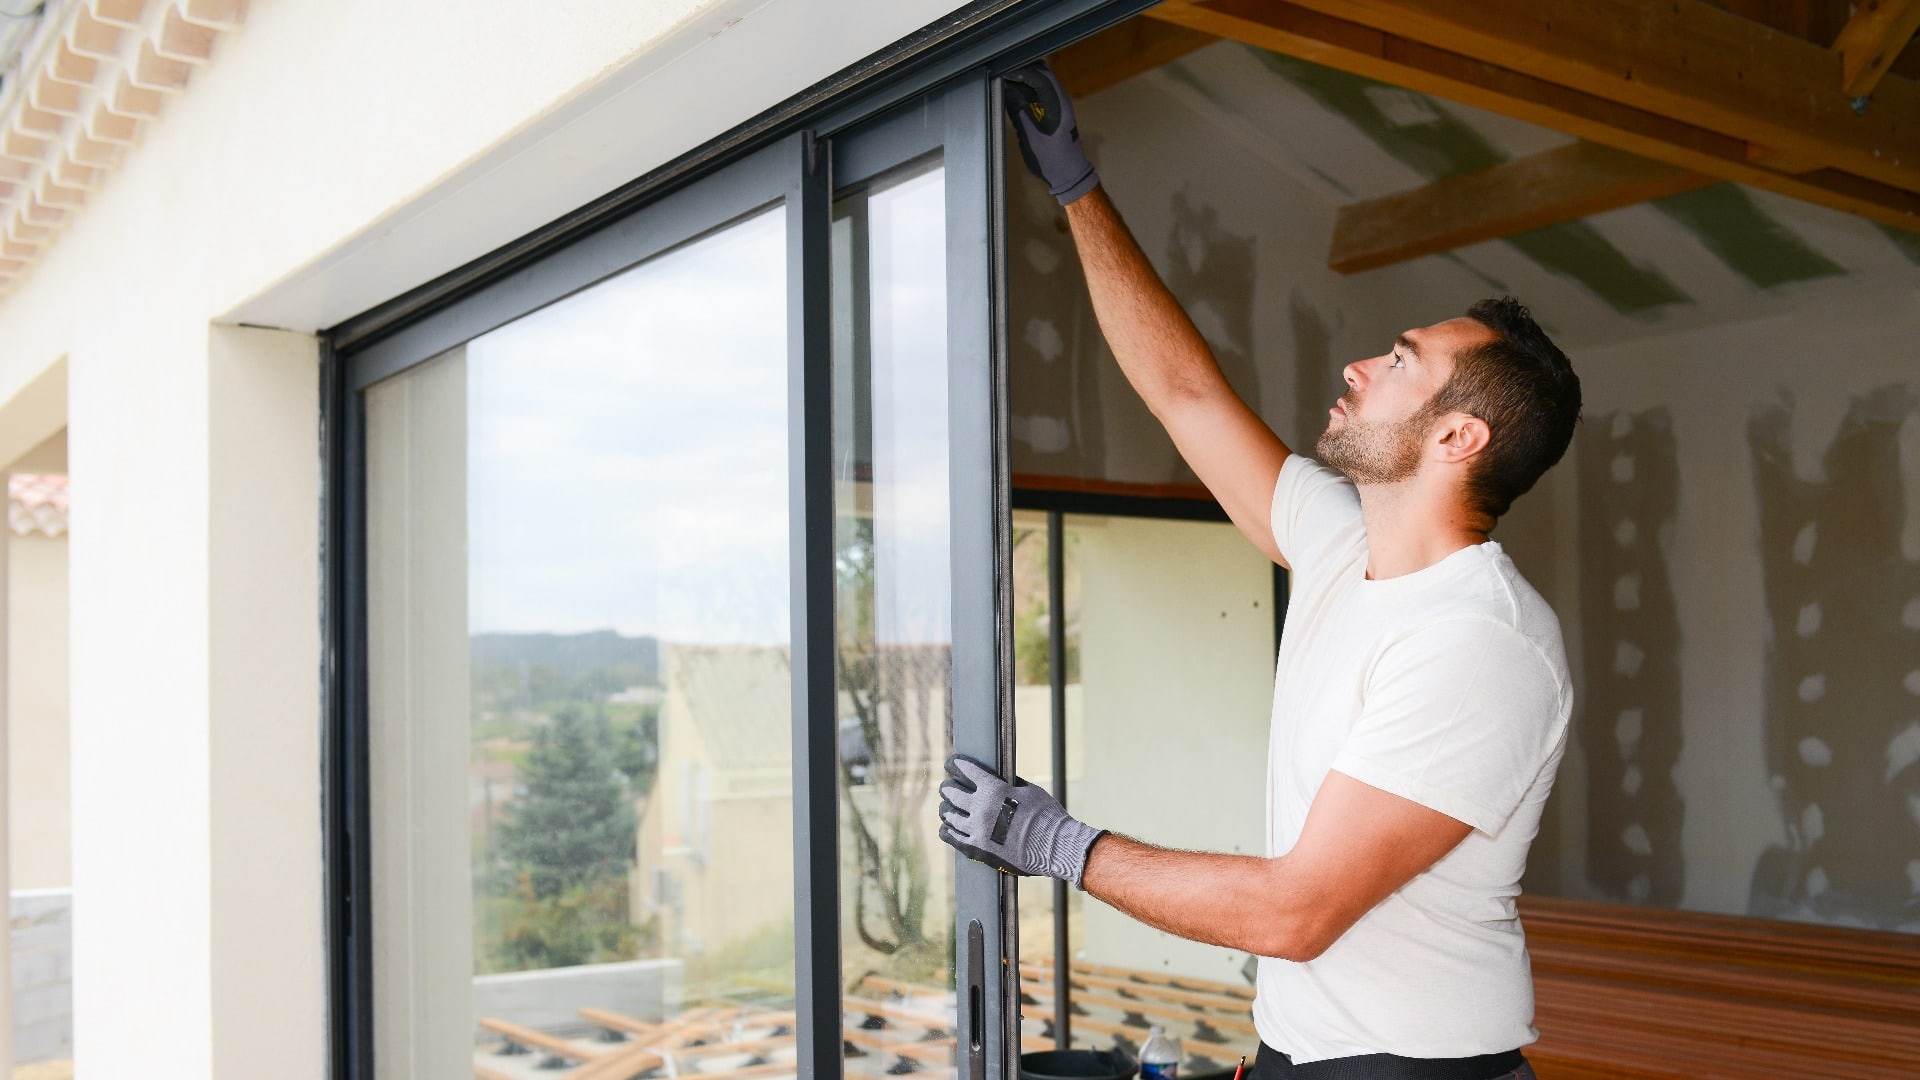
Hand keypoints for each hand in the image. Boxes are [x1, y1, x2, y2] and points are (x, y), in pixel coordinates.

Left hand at [938, 754, 1105, 887]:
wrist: (1055, 847)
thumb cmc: (1047, 817)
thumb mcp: (1030, 790)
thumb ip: (1010, 784)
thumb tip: (1000, 779)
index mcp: (994, 790)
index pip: (966, 770)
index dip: (956, 764)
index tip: (951, 762)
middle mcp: (981, 808)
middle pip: (953, 793)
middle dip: (948, 787)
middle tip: (946, 786)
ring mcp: (977, 830)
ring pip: (950, 816)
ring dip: (947, 809)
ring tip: (946, 807)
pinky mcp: (977, 849)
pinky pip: (953, 838)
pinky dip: (948, 830)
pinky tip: (946, 828)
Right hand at [1003, 62, 1098, 205]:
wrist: (1069, 175)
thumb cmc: (1051, 161)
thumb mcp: (1030, 137)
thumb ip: (1018, 112)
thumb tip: (1006, 90)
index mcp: (1059, 105)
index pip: (1041, 77)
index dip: (1022, 71)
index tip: (1003, 71)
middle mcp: (1061, 99)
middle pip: (1042, 73)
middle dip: (1023, 69)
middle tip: (1001, 72)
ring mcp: (1059, 103)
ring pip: (1041, 79)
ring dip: (1024, 77)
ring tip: (1004, 79)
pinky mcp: (1055, 109)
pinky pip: (1040, 90)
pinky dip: (1027, 87)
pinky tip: (1013, 90)